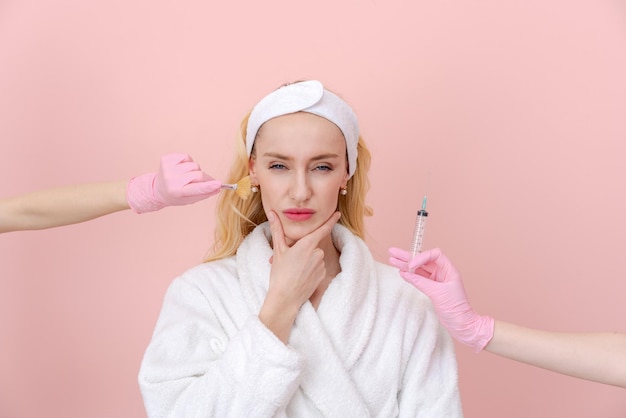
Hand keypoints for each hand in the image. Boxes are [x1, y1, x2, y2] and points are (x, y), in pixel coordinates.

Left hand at [126, 153, 221, 212]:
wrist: (157, 189)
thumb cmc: (176, 196)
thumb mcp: (190, 200)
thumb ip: (205, 193)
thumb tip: (218, 187)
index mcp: (176, 192)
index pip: (196, 189)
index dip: (208, 186)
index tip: (219, 184)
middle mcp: (171, 180)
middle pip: (198, 174)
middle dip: (205, 178)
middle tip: (205, 181)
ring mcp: (167, 168)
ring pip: (194, 165)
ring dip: (195, 170)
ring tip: (187, 176)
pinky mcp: (166, 159)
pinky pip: (186, 157)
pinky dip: (188, 162)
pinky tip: (182, 168)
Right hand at [259, 211, 340, 341]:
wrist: (285, 298)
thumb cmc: (280, 273)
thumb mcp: (278, 250)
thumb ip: (277, 229)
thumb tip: (271, 212)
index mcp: (307, 244)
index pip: (322, 229)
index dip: (330, 220)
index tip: (337, 213)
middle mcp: (317, 253)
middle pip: (313, 245)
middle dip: (304, 249)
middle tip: (290, 259)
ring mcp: (321, 265)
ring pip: (315, 256)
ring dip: (307, 260)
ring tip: (294, 270)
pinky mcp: (323, 275)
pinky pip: (318, 267)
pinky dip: (311, 269)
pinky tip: (301, 276)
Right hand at [388, 247, 493, 351]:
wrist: (461, 324)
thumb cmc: (456, 308)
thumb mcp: (437, 293)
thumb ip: (420, 282)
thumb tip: (406, 273)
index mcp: (448, 270)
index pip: (434, 255)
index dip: (421, 256)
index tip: (412, 265)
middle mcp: (442, 273)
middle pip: (423, 260)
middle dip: (408, 256)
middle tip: (393, 252)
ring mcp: (436, 280)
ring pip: (419, 269)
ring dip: (405, 265)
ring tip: (392, 259)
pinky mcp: (431, 289)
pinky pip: (418, 278)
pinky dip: (409, 275)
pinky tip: (401, 271)